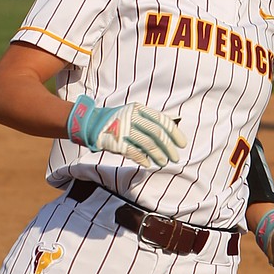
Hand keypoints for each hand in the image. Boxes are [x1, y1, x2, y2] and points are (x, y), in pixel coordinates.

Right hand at [67, 97, 186, 167]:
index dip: (174, 133)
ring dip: (158, 155)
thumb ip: (150, 121)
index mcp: (138, 109)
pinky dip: (143, 159)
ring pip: (147, 144)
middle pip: (157, 133)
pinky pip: (134, 152)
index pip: (162, 120)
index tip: (182, 144)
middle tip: (175, 157)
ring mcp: (124, 129)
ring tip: (164, 162)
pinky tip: (148, 164)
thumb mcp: (133, 114)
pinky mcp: (116, 141)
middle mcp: (132, 117)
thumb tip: (173, 130)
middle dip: (169, 147)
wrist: (91, 124)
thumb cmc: (117, 121)